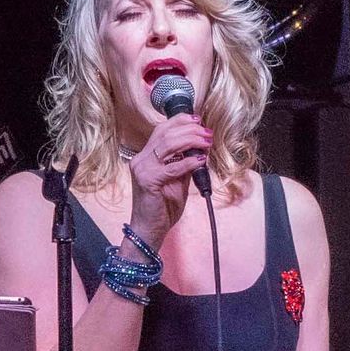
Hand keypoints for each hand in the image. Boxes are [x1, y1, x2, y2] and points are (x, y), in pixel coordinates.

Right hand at [125, 113, 212, 245]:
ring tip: (206, 142)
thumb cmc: (162, 207)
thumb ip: (185, 163)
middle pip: (166, 133)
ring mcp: (142, 168)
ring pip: (169, 144)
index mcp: (146, 156)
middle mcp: (141, 159)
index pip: (162, 129)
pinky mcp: (148, 180)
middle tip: (208, 133)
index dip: (181, 121)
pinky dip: (189, 162)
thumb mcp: (177, 180)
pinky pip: (172, 166)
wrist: (149, 229)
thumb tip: (201, 148)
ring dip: (192, 140)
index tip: (199, 121)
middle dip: (191, 130)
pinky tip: (201, 160)